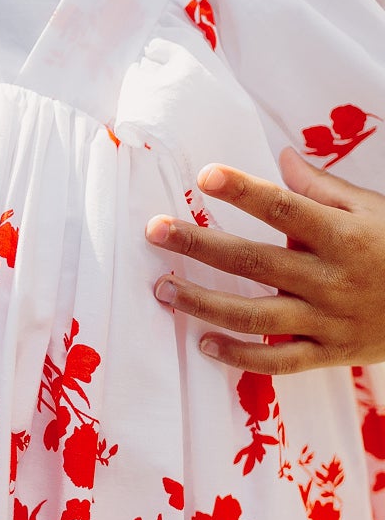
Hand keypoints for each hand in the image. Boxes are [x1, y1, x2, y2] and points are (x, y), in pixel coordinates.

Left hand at [145, 145, 384, 373]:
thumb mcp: (372, 210)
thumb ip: (322, 188)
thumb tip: (280, 158)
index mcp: (344, 236)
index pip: (286, 209)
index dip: (244, 191)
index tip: (205, 176)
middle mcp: (331, 279)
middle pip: (256, 262)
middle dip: (201, 246)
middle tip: (155, 232)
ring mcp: (328, 321)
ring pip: (257, 316)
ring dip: (204, 303)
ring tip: (163, 289)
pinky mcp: (328, 355)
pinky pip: (277, 362)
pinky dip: (239, 356)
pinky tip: (203, 343)